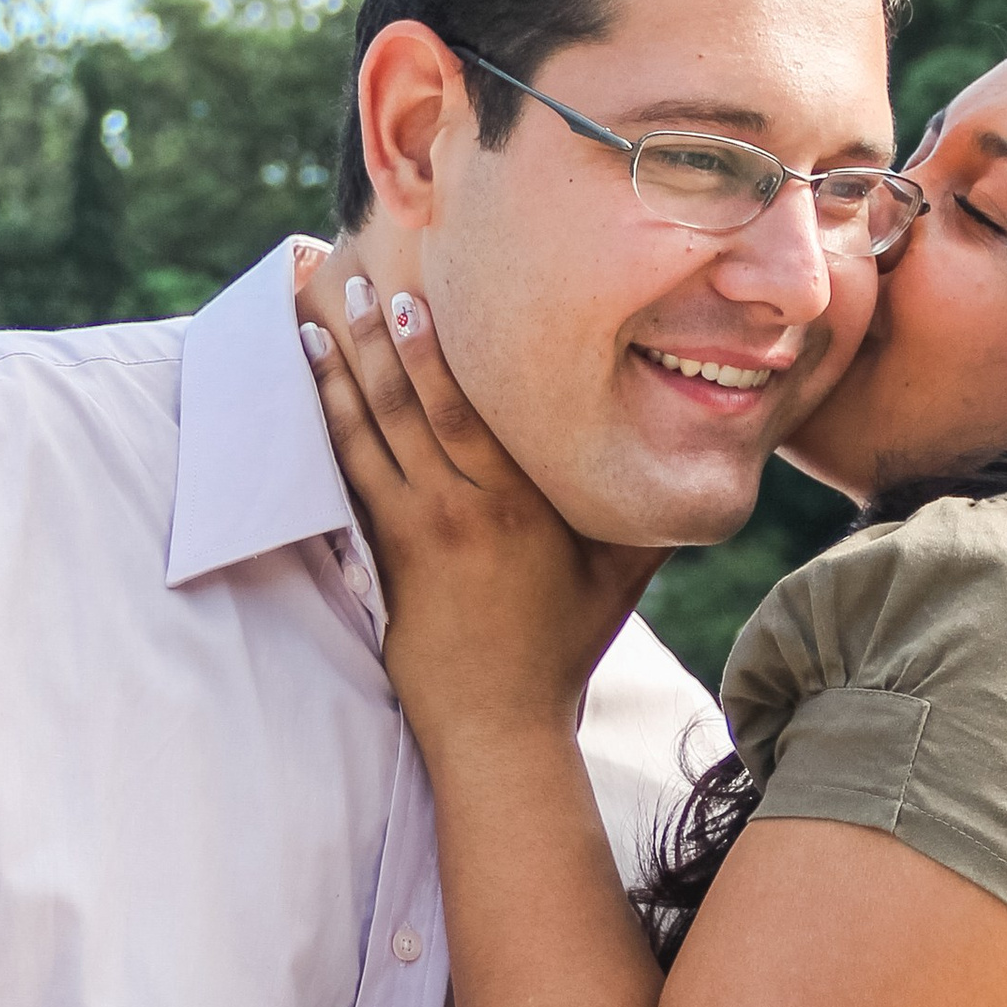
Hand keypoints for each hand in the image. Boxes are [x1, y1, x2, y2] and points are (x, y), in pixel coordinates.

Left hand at [300, 272, 659, 744]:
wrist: (503, 725)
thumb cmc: (563, 647)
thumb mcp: (619, 576)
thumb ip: (645, 517)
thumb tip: (698, 464)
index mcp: (524, 498)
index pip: (472, 403)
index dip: (435, 346)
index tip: (410, 295)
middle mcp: (469, 504)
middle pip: (412, 402)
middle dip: (374, 338)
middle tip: (346, 281)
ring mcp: (423, 530)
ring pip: (370, 433)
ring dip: (338, 374)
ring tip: (311, 322)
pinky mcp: (390, 558)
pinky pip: (350, 477)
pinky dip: (326, 429)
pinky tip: (308, 392)